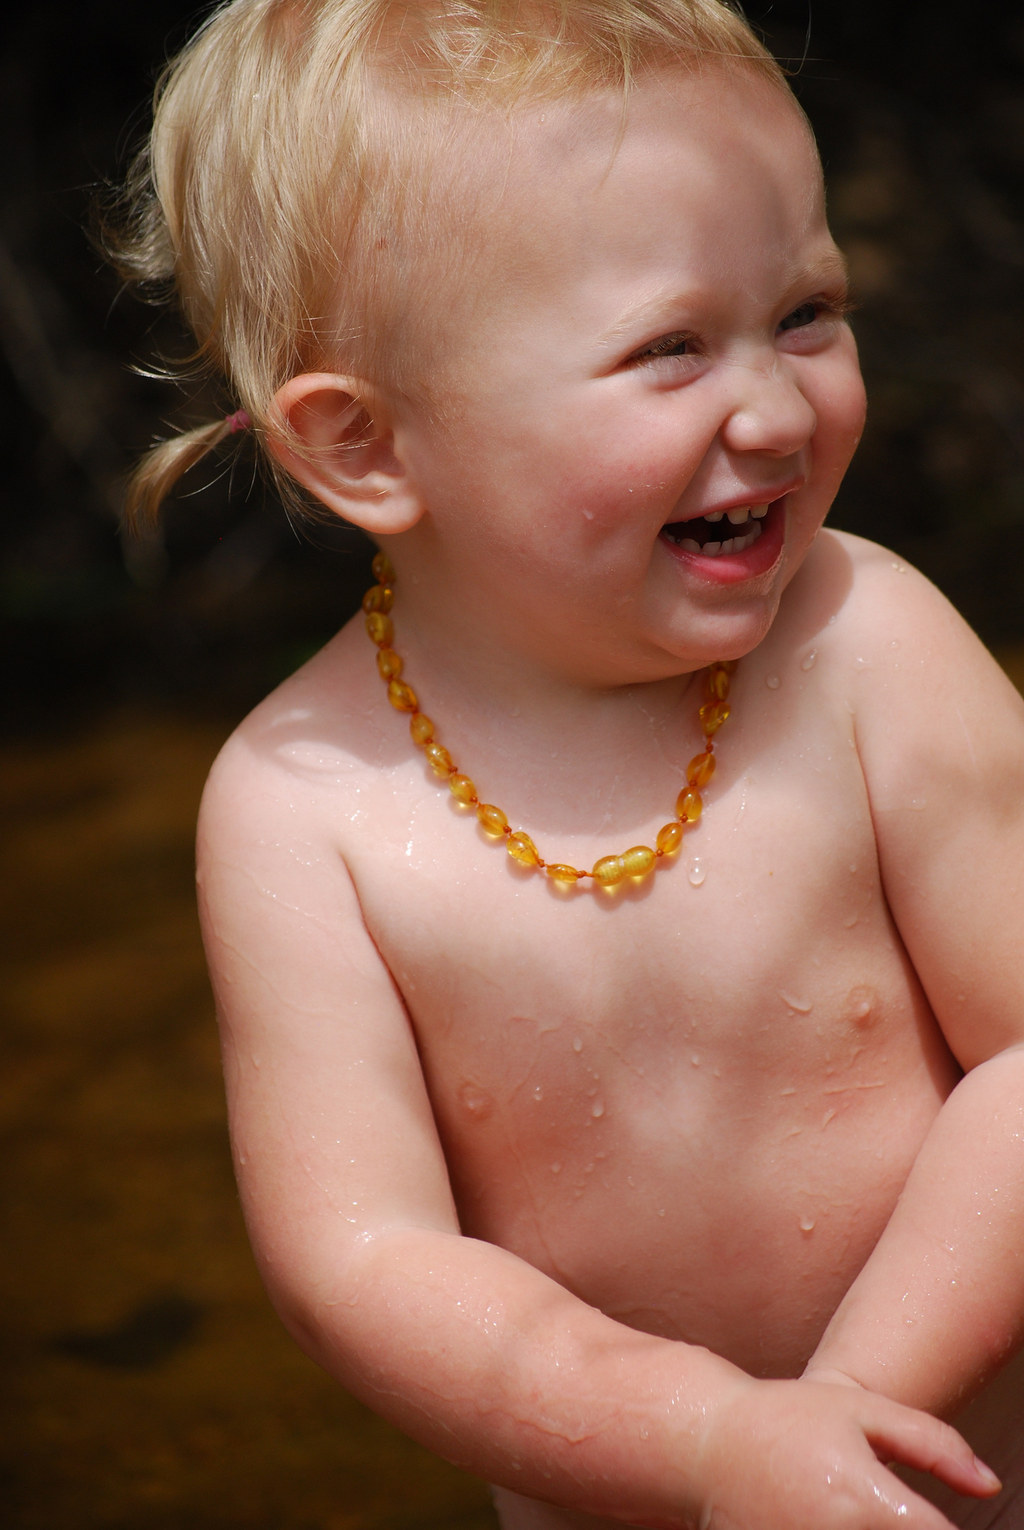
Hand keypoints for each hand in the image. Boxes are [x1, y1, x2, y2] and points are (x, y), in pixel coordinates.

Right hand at [689, 1374, 999, 1529]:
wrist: (703, 1444)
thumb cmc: (787, 1418)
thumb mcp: (860, 1410)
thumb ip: (932, 1443)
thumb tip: (990, 1485)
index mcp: (866, 1500)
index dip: (942, 1529)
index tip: (919, 1512)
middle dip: (901, 1528)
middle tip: (874, 1505)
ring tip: (848, 1508)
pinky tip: (822, 1517)